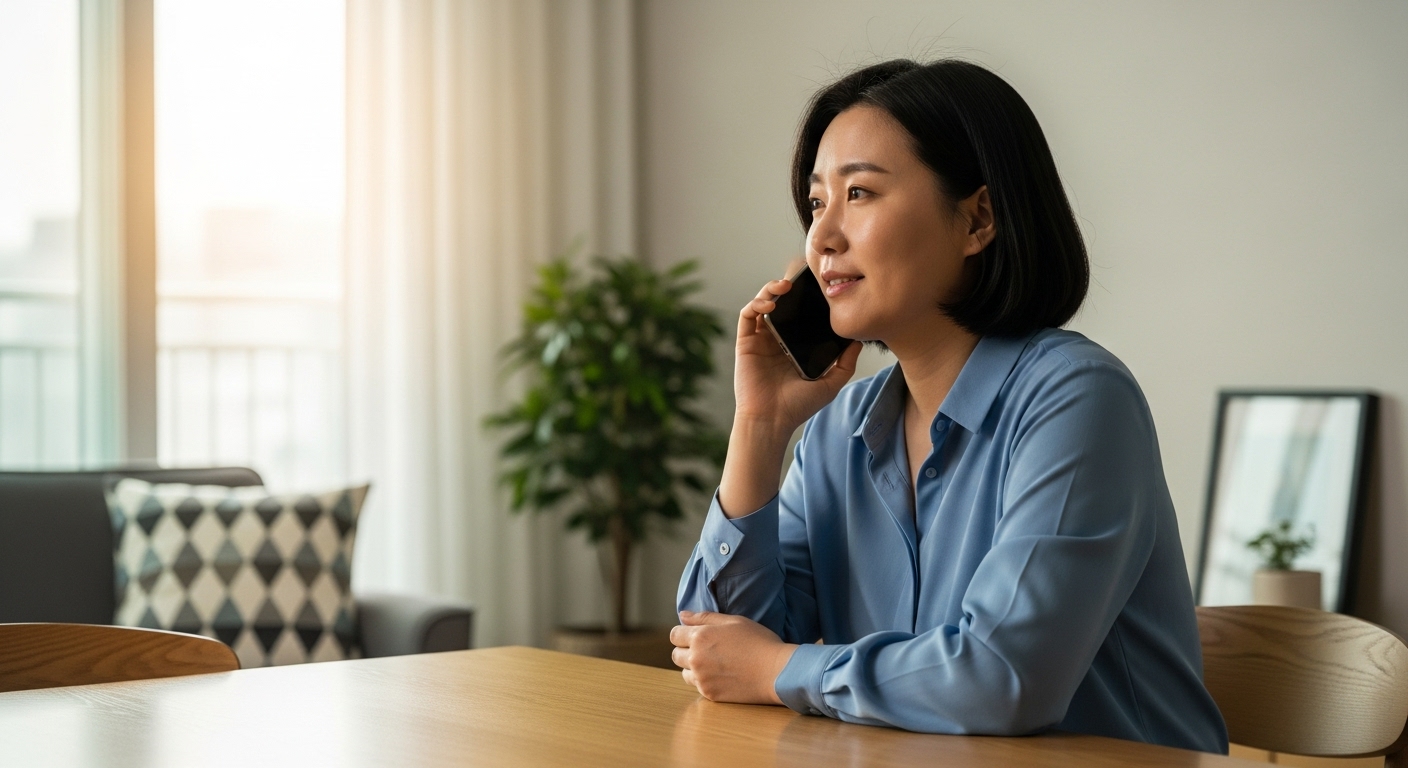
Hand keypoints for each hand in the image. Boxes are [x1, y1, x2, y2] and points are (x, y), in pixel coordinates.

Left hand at [669, 610, 797, 704]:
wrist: (776, 671)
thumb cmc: (758, 641)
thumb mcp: (733, 621)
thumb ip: (704, 617)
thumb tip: (682, 615)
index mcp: (700, 637)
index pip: (674, 635)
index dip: (683, 633)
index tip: (694, 635)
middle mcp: (696, 658)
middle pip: (676, 655)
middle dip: (686, 650)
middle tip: (705, 650)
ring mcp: (702, 678)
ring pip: (684, 673)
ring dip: (693, 667)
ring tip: (714, 664)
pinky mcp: (710, 694)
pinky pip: (697, 686)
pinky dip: (704, 681)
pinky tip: (722, 675)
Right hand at [719, 277, 862, 516]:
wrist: (772, 420)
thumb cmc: (799, 406)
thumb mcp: (831, 383)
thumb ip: (846, 362)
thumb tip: (859, 340)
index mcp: (795, 345)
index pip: (800, 313)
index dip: (807, 297)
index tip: (820, 285)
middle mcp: (777, 339)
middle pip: (781, 303)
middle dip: (789, 285)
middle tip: (801, 275)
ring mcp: (760, 339)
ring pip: (763, 303)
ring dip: (771, 289)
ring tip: (785, 286)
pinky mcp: (745, 342)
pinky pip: (747, 315)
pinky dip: (756, 303)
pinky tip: (770, 304)